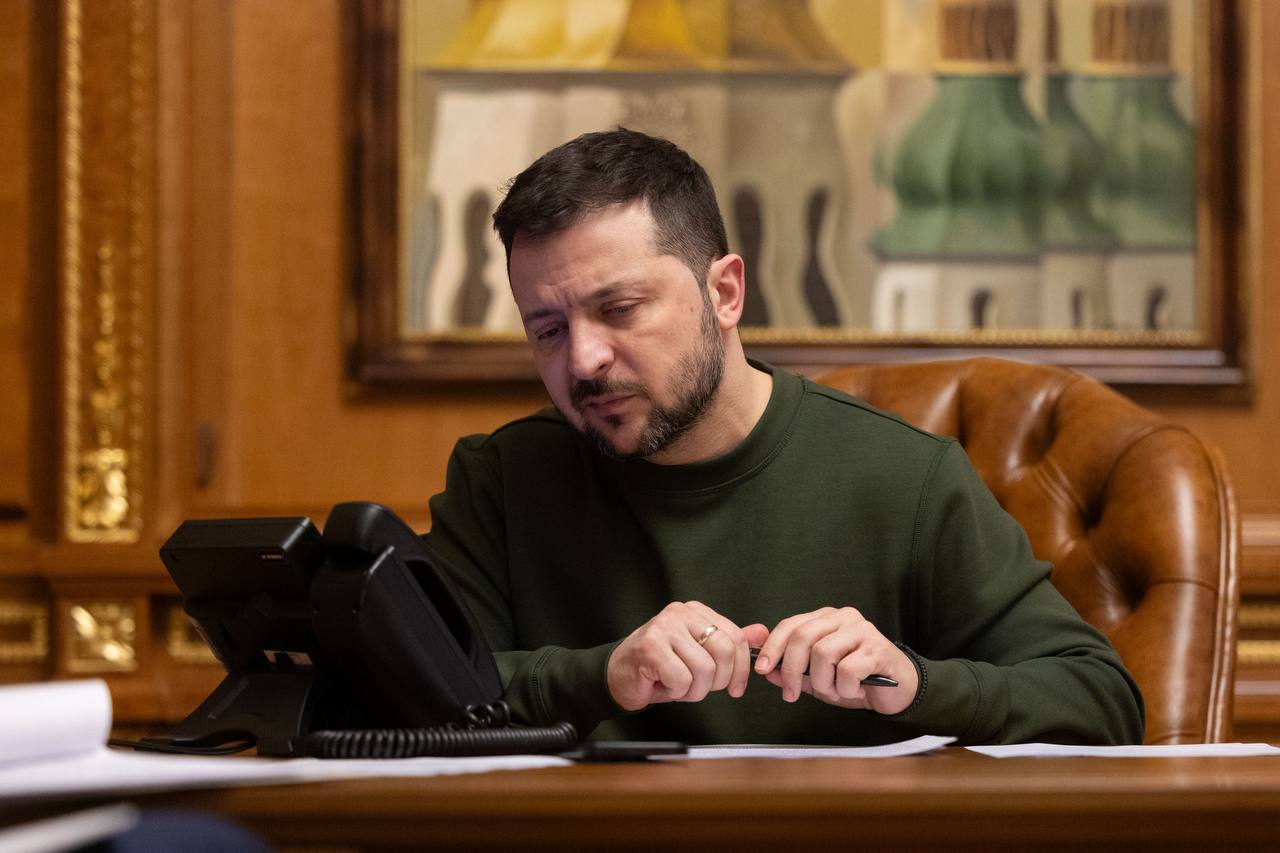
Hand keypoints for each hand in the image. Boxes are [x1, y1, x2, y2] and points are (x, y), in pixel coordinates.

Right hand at [607, 601, 768, 711]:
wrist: (619, 677)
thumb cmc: (660, 668)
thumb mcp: (700, 656)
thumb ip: (729, 644)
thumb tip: (762, 632)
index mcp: (696, 611)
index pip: (736, 637)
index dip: (741, 668)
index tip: (735, 687)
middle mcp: (680, 613)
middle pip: (724, 651)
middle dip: (718, 681)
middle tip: (701, 688)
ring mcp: (664, 627)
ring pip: (704, 669)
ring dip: (694, 690)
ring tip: (678, 685)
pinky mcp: (651, 647)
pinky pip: (682, 679)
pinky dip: (676, 691)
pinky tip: (662, 683)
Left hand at [753, 606, 917, 714]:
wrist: (899, 691)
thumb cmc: (857, 681)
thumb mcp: (819, 679)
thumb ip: (794, 673)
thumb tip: (766, 670)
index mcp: (826, 618)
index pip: (791, 625)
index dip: (773, 647)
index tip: (761, 669)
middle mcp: (843, 617)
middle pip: (803, 637)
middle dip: (791, 670)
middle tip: (791, 694)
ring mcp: (862, 630)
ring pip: (823, 654)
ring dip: (823, 683)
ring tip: (836, 691)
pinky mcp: (877, 648)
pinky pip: (847, 670)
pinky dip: (845, 688)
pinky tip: (856, 690)